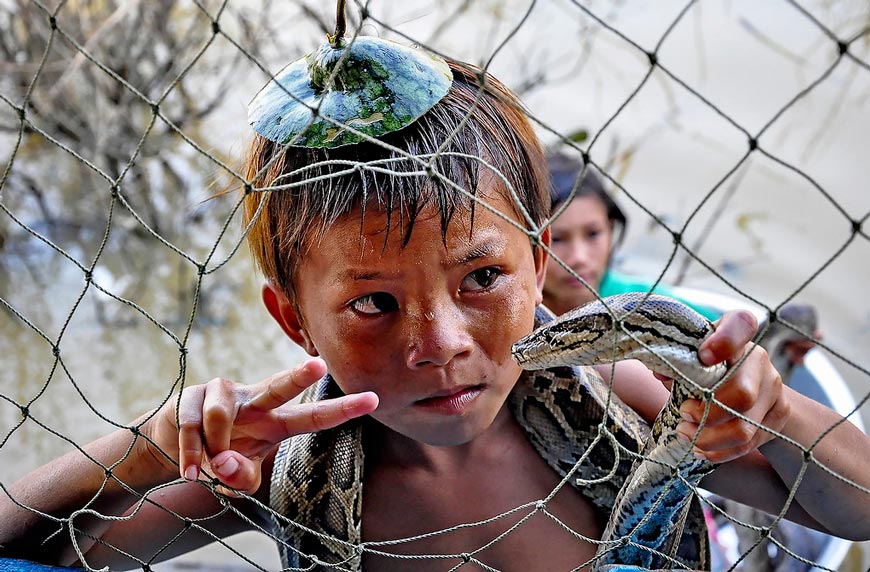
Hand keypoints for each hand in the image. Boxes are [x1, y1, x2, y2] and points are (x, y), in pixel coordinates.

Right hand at [146, 358, 377, 493]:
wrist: (170, 446)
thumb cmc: (218, 456)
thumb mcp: (236, 476)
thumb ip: (240, 477)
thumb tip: (226, 462)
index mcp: (275, 421)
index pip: (313, 416)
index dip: (342, 410)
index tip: (374, 399)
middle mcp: (254, 402)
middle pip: (280, 386)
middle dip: (298, 375)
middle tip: (319, 365)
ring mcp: (222, 394)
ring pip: (221, 417)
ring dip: (213, 450)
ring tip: (208, 471)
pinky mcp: (193, 398)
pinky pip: (192, 429)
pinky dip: (191, 456)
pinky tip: (191, 472)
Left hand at [676, 310, 789, 463]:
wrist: (752, 382)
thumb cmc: (708, 366)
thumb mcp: (691, 356)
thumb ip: (676, 361)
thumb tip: (661, 371)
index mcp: (737, 334)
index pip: (741, 324)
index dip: (725, 340)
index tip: (704, 356)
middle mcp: (760, 359)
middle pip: (742, 393)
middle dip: (706, 412)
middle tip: (683, 414)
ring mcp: (774, 389)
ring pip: (744, 426)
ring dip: (709, 437)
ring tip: (685, 433)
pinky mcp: (778, 415)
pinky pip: (749, 443)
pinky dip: (720, 450)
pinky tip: (700, 448)